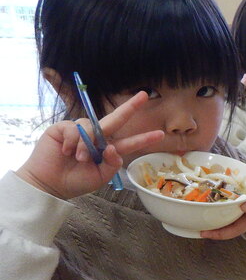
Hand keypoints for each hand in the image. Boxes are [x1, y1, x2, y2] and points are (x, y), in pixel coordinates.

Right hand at [15, 92, 163, 199]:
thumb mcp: (101, 177)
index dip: (144, 139)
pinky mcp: (63, 128)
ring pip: (92, 127)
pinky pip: (73, 128)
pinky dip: (71, 141)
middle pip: (116, 119)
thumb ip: (112, 164)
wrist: (50, 184)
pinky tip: (65, 151)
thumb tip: (112, 147)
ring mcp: (81, 131)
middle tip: (144, 95)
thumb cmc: (76, 181)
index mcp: (109, 150)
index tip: (160, 134)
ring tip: (77, 158)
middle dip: (130, 107)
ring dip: (86, 144)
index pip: (129, 142)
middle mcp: (97, 138)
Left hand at [201, 163, 245, 238]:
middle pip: (240, 227)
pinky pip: (226, 231)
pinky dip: (215, 232)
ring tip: (202, 232)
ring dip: (217, 233)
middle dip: (226, 230)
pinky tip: (201, 230)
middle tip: (209, 230)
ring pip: (231, 232)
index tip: (244, 206)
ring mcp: (243, 224)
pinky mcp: (236, 226)